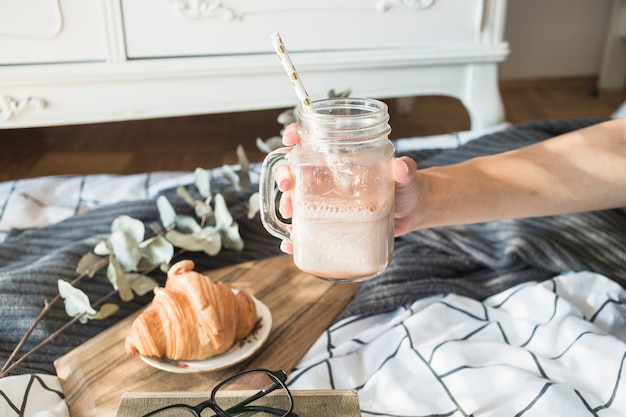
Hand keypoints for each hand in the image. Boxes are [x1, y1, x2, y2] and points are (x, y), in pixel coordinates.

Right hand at [275, 123, 420, 253]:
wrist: (412, 213)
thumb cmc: (407, 187)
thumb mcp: (405, 176)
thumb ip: (404, 170)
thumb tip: (401, 167)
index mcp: (343, 158)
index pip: (313, 139)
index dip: (297, 135)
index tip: (290, 138)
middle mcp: (330, 177)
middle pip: (297, 169)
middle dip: (284, 174)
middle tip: (286, 184)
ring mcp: (328, 200)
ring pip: (297, 198)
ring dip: (287, 204)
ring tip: (289, 214)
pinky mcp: (331, 221)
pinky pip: (308, 227)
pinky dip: (295, 236)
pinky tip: (290, 243)